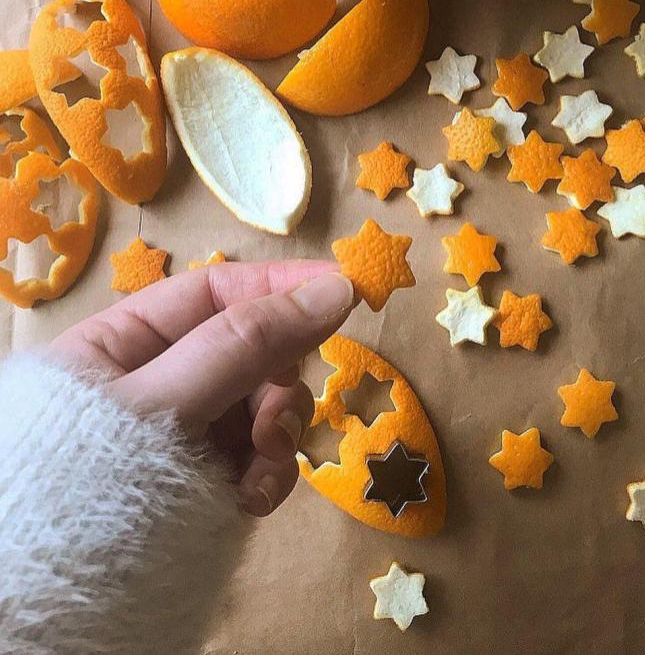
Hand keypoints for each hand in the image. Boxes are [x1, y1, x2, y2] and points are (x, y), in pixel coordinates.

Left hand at [47, 260, 355, 516]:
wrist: (57, 603)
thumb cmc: (89, 484)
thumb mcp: (165, 402)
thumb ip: (246, 343)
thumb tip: (335, 287)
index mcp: (127, 341)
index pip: (216, 292)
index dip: (280, 285)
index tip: (345, 287)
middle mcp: (161, 379)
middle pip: (251, 351)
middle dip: (275, 385)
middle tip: (274, 425)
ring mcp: (187, 430)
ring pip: (262, 407)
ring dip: (276, 437)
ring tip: (256, 476)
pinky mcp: (208, 477)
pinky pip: (258, 457)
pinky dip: (266, 474)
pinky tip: (250, 499)